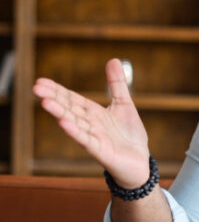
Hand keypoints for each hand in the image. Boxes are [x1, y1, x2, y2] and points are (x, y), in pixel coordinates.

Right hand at [33, 59, 150, 187]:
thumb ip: (117, 84)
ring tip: (45, 102)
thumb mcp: (124, 104)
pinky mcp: (101, 152)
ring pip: (75, 123)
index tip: (40, 81)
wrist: (140, 161)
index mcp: (93, 113)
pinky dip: (76, 132)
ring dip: (61, 113)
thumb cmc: (129, 135)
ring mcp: (94, 138)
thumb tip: (112, 59)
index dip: (58, 90)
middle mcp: (90, 124)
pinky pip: (87, 141)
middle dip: (54, 99)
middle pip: (70, 109)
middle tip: (36, 88)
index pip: (73, 99)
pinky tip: (64, 123)